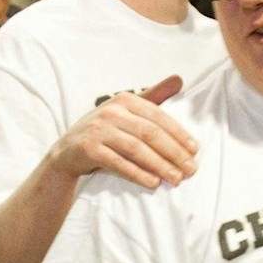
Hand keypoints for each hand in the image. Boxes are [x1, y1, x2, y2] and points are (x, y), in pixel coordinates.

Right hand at [48, 77, 199, 189]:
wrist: (67, 151)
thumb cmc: (105, 130)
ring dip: (159, 165)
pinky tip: (153, 183)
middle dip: (173, 152)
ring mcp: (98, 130)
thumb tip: (180, 79)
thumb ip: (153, 96)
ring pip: (136, 149)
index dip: (178, 133)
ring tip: (176, 179)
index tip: (195, 150)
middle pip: (149, 133)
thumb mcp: (126, 110)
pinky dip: (138, 174)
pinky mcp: (88, 149)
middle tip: (190, 169)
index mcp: (124, 99)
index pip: (158, 116)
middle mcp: (111, 112)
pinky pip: (118, 163)